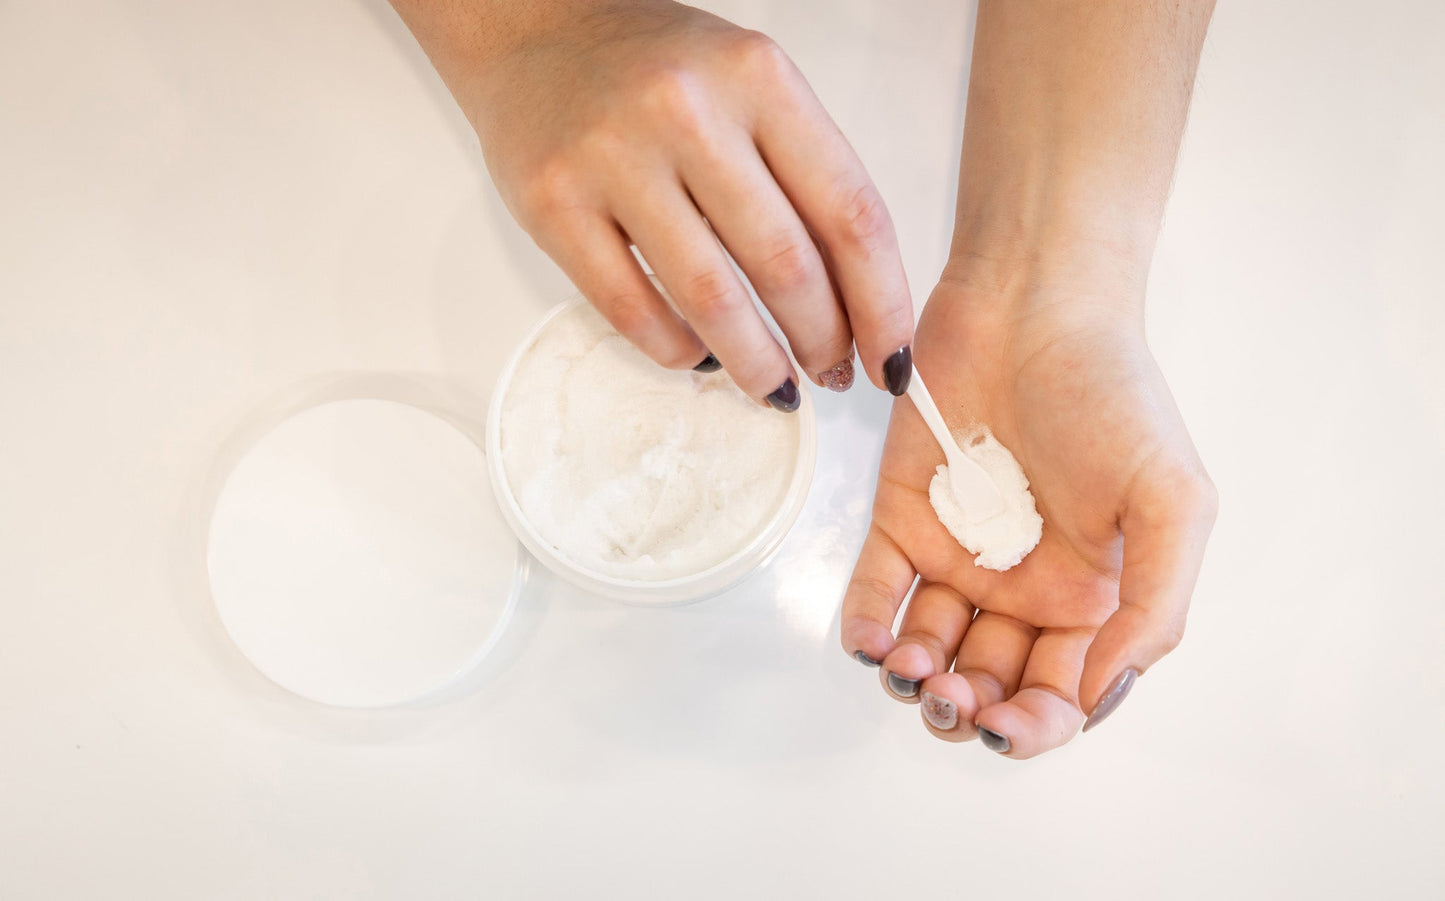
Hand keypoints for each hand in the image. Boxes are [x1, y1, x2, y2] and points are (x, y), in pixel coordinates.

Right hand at [401, 0, 913, 404]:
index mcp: (759, 77)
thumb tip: (853, 301)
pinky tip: (696, 355)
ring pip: (710, 299)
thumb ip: (802, 174)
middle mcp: (688, 110)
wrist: (536, 31)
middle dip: (822, 341)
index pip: (850, 212)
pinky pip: (630, 308)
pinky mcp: (552, 202)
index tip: (890, 355)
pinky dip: (675, 349)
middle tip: (830, 373)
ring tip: (774, 387)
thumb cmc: (657, 69)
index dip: (882, 302)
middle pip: (785, 264)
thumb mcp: (749, 88)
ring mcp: (613, 157)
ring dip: (754, 363)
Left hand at [841, 276, 1216, 757]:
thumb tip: (1097, 694)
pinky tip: (872, 640)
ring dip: (914, 678)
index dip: (1031, 727)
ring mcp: (959, 556)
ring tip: (912, 667)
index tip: (1004, 725)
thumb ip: (1154, 606)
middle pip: (987, 682)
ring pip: (928, 647)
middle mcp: (1022, 589)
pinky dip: (868, 625)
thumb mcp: (1172, 501)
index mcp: (1090, 597)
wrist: (1034, 305)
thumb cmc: (1114, 393)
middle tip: (949, 697)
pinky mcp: (902, 519)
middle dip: (966, 709)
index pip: (1057, 694)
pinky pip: (878, 590)